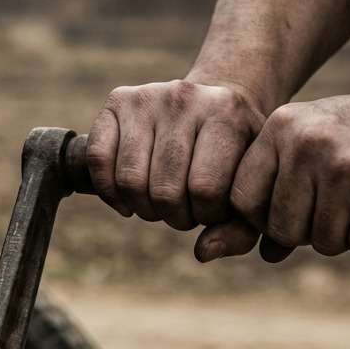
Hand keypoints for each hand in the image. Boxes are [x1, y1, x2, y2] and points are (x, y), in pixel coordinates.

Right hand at [86, 80, 265, 230]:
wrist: (216, 105)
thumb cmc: (236, 157)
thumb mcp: (250, 187)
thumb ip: (240, 230)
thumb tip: (203, 253)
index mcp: (227, 113)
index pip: (204, 189)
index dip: (207, 216)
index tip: (214, 209)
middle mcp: (185, 97)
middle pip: (164, 189)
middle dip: (175, 216)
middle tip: (186, 211)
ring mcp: (147, 96)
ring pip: (129, 180)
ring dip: (144, 209)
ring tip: (162, 204)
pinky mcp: (117, 100)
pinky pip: (99, 159)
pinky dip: (110, 192)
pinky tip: (129, 200)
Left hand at [197, 84, 349, 261]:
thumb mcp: (314, 152)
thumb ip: (273, 197)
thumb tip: (231, 253)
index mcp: (280, 129)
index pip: (241, 202)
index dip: (267, 218)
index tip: (300, 205)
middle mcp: (305, 144)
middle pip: (281, 230)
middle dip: (312, 230)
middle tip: (346, 200)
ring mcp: (342, 166)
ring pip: (322, 243)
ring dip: (349, 233)